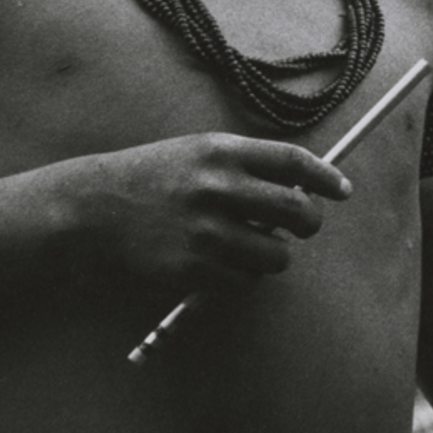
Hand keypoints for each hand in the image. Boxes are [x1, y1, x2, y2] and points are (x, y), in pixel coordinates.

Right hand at [58, 132, 350, 293]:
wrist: (90, 209)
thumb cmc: (150, 178)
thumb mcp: (197, 152)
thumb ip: (246, 164)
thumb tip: (302, 186)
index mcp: (221, 151)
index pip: (294, 162)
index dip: (325, 177)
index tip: (342, 191)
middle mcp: (217, 188)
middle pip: (297, 210)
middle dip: (311, 222)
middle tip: (304, 226)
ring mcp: (205, 230)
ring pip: (277, 255)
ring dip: (275, 256)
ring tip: (256, 248)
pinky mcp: (191, 268)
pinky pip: (244, 281)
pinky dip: (243, 277)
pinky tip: (224, 264)